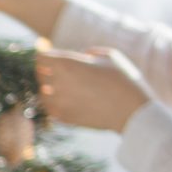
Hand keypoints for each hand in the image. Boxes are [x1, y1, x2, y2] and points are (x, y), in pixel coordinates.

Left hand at [36, 47, 151, 132]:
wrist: (131, 112)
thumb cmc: (124, 80)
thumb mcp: (110, 56)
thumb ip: (91, 53)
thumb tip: (83, 55)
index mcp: (67, 64)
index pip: (41, 57)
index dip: (45, 55)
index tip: (52, 56)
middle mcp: (59, 83)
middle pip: (40, 74)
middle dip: (46, 71)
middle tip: (56, 70)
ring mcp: (60, 103)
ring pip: (42, 93)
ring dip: (49, 88)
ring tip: (62, 87)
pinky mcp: (65, 118)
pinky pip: (50, 109)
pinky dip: (54, 104)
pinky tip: (66, 101)